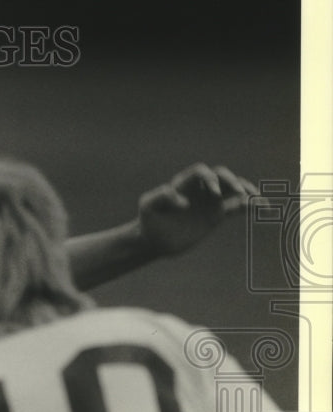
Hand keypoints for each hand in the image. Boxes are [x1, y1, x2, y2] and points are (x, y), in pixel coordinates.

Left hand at [138, 163, 256, 256]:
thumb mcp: (148, 206)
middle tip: (237, 192)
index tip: (212, 194)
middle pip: (221, 175)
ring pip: (232, 189)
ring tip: (254, 199)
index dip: (209, 179)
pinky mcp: (216, 215)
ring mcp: (209, 201)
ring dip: (245, 190)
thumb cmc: (149, 220)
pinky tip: (263, 208)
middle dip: (230, 181)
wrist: (154, 239)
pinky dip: (250, 205)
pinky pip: (237, 207)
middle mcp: (199, 189)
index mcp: (184, 184)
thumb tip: (184, 202)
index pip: (201, 172)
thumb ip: (161, 197)